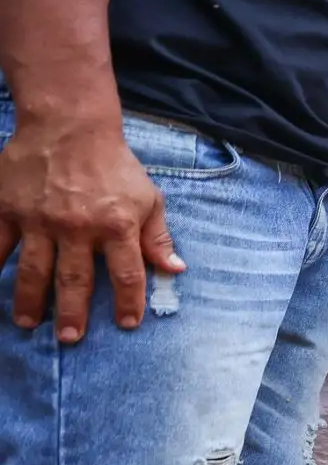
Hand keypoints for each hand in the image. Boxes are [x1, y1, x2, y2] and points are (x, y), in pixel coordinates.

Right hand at [0, 120, 184, 342]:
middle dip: (73, 313)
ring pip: (33, 270)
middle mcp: (78, 227)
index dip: (129, 302)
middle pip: (76, 280)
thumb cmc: (115, 165)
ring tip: (29, 323)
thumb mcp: (148, 198)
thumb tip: (175, 270)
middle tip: (71, 338)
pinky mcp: (8, 209)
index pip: (127, 274)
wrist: (70, 126)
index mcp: (117, 225)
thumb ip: (158, 237)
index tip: (127, 324)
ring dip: (31, 300)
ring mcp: (40, 219)